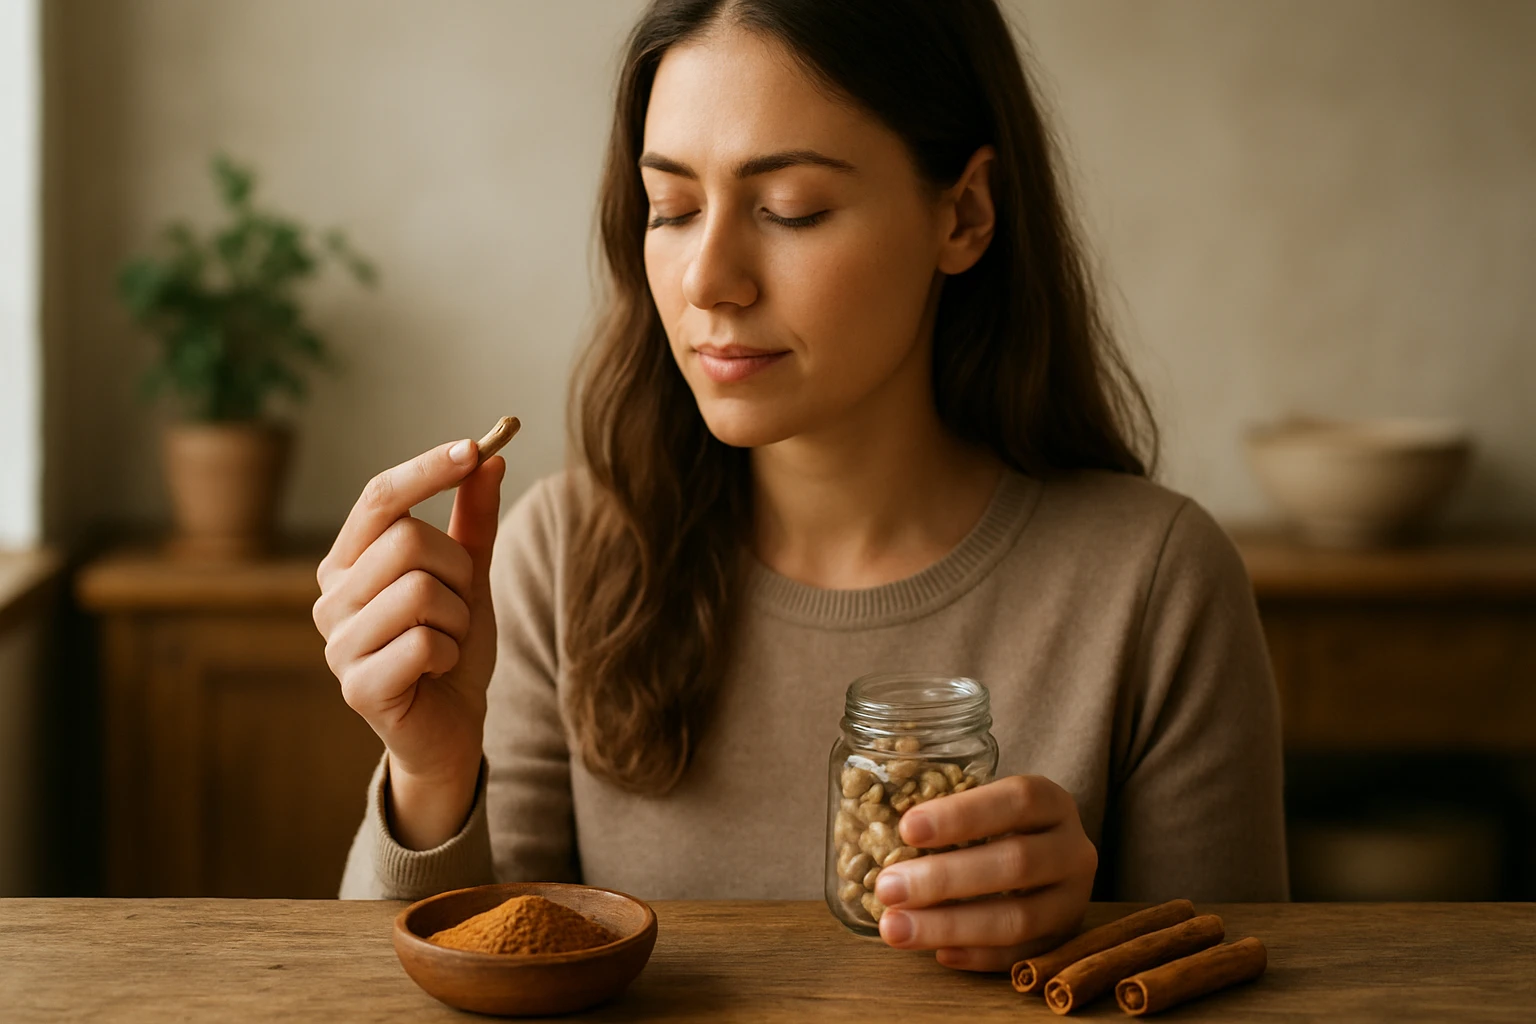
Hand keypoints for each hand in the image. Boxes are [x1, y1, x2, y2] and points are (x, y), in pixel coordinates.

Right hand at [312, 437, 505, 848]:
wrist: (452, 725)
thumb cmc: (451, 643)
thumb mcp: (469, 575)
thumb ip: (474, 519)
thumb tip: (489, 457)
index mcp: (348, 562)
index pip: (379, 497)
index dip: (426, 470)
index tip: (474, 447)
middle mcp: (329, 597)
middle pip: (408, 541)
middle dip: (457, 571)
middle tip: (458, 605)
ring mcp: (336, 644)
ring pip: (421, 591)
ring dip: (457, 618)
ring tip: (445, 641)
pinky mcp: (357, 686)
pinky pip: (425, 642)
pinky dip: (450, 654)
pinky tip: (437, 671)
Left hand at [872, 774, 1097, 971]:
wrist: (1051, 860)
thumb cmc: (998, 825)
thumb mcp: (983, 800)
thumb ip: (944, 804)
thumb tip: (872, 812)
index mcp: (1052, 802)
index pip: (1017, 800)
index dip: (963, 814)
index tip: (907, 828)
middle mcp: (1072, 849)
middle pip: (1015, 863)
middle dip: (945, 878)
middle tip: (888, 887)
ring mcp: (1073, 900)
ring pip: (1018, 919)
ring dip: (950, 926)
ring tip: (895, 928)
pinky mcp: (1063, 941)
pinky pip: (1019, 956)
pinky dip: (975, 956)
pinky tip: (937, 954)